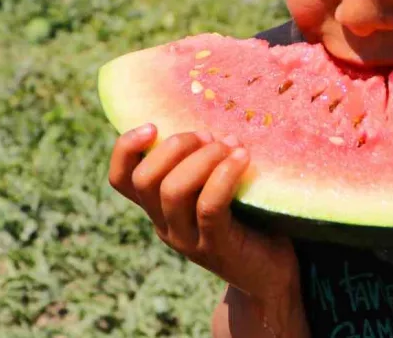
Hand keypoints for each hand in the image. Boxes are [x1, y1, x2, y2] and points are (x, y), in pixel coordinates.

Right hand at [108, 124, 300, 305]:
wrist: (271, 273)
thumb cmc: (249, 219)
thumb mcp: (216, 188)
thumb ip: (204, 163)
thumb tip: (213, 120)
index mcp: (158, 208)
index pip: (121, 179)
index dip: (126, 149)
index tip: (153, 125)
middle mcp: (165, 224)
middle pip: (145, 180)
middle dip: (176, 146)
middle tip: (209, 136)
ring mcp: (188, 239)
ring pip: (173, 191)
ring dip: (202, 158)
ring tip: (231, 146)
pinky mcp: (216, 247)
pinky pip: (209, 207)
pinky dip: (224, 176)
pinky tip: (244, 158)